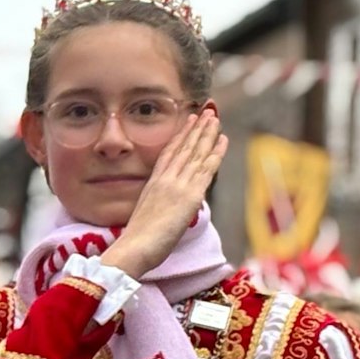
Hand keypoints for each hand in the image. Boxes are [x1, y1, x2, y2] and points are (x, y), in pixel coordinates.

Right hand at [99, 109, 226, 278]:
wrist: (136, 246)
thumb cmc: (137, 240)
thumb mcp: (144, 216)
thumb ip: (156, 206)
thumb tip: (167, 208)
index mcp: (152, 183)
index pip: (169, 153)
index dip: (180, 136)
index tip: (188, 122)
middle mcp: (165, 179)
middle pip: (184, 148)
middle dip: (196, 129)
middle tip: (206, 112)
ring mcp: (178, 184)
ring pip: (196, 153)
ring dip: (207, 134)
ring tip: (215, 118)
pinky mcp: (190, 195)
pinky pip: (206, 168)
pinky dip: (215, 152)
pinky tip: (222, 139)